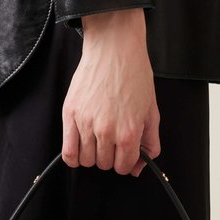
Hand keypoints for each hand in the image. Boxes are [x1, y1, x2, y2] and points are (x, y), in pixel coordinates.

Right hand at [61, 8, 160, 176]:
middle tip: (111, 141)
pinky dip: (73, 157)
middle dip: (109, 156)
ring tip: (96, 140)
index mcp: (129, 133)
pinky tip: (80, 148)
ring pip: (86, 161)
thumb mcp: (152, 112)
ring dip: (92, 155)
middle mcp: (107, 131)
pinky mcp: (70, 115)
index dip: (124, 162)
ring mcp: (86, 124)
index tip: (123, 153)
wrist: (114, 50)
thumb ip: (149, 144)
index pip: (123, 167)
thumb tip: (137, 169)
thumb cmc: (134, 76)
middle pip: (104, 165)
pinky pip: (67, 153)